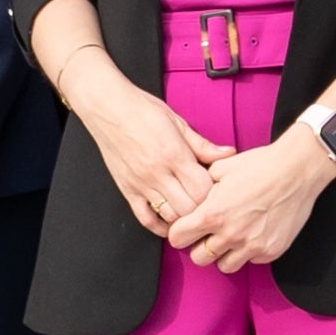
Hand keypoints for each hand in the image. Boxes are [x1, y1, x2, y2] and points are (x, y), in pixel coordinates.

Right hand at [75, 66, 225, 238]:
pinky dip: (160, 226)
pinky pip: (145, 219)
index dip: (215, 193)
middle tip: (207, 202)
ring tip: (191, 210)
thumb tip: (228, 153)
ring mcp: (141, 184)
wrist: (107, 108)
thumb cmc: (141, 110)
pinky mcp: (127, 190)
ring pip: (170, 217)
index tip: (217, 189)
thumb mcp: (178, 123)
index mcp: (174, 154)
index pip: (203, 189)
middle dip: (202, 208)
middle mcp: (158, 173)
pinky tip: (170, 223)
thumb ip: (203, 145)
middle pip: (189, 208)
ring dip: (183, 217)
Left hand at [165, 129, 335, 272]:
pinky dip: (249, 251)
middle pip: (198, 258)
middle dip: (199, 246)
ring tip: (231, 237)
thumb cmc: (260, 165)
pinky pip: (251, 261)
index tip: (186, 227)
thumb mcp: (222, 168)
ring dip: (224, 254)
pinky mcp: (271, 251)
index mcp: (212, 214)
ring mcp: (252, 246)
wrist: (297, 170)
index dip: (179, 232)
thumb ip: (201, 186)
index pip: (178, 238)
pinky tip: (253, 233)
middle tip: (209, 234)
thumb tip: (190, 193)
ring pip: (224, 266)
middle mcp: (230, 235)